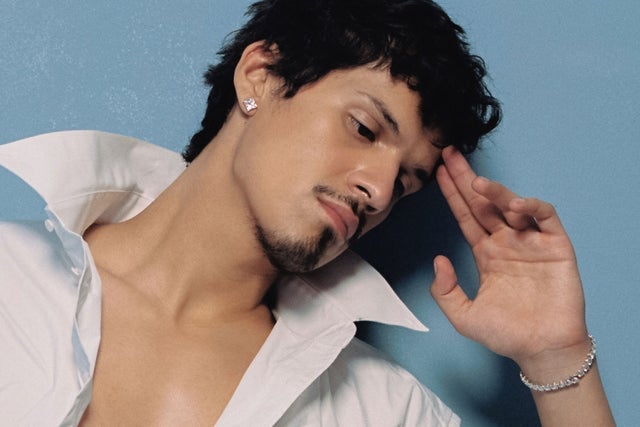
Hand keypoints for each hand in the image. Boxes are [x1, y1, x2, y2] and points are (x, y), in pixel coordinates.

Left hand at [430, 146, 589, 373]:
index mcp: (486, 253)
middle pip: (484, 203)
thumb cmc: (505, 334)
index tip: (438, 172)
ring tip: (477, 184)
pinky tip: (516, 204)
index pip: (466, 216)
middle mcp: (506, 242)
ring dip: (496, 191)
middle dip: (466, 178)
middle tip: (450, 155)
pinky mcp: (555, 246)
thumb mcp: (463, 315)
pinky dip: (533, 206)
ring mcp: (530, 242)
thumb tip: (438, 259)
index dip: (452, 195)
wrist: (541, 350)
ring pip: (512, 206)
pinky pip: (545, 218)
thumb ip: (445, 290)